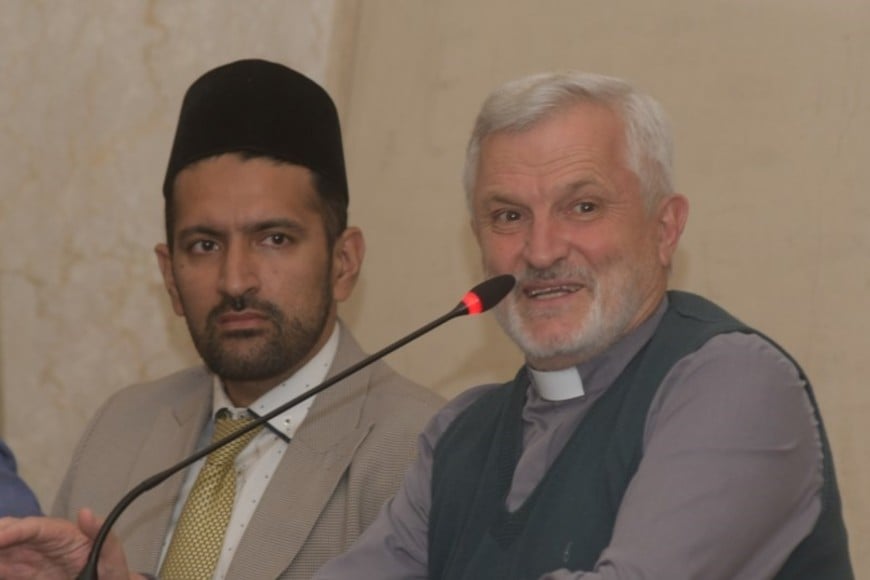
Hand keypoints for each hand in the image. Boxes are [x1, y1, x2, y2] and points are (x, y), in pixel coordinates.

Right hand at [0, 508, 132, 579]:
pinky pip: (4, 568)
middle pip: (9, 533)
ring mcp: (30, 557)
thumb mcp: (111, 554)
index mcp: (60, 532)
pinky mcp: (24, 573)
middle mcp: (40, 541)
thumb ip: (101, 533)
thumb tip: (85, 511)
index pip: (31, 527)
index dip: (11, 531)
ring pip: (2, 549)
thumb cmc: (111, 570)